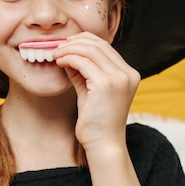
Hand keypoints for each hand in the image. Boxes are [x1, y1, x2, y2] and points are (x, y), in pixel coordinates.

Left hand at [54, 32, 139, 151]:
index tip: (67, 45)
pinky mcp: (105, 84)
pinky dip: (68, 58)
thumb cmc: (96, 122)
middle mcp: (127, 73)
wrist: (104, 144)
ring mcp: (118, 78)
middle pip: (99, 44)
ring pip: (90, 50)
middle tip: (57, 47)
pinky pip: (82, 62)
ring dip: (69, 49)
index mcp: (129, 74)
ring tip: (55, 54)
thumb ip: (82, 73)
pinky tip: (59, 62)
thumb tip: (67, 55)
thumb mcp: (90, 91)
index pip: (106, 46)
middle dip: (75, 42)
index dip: (84, 41)